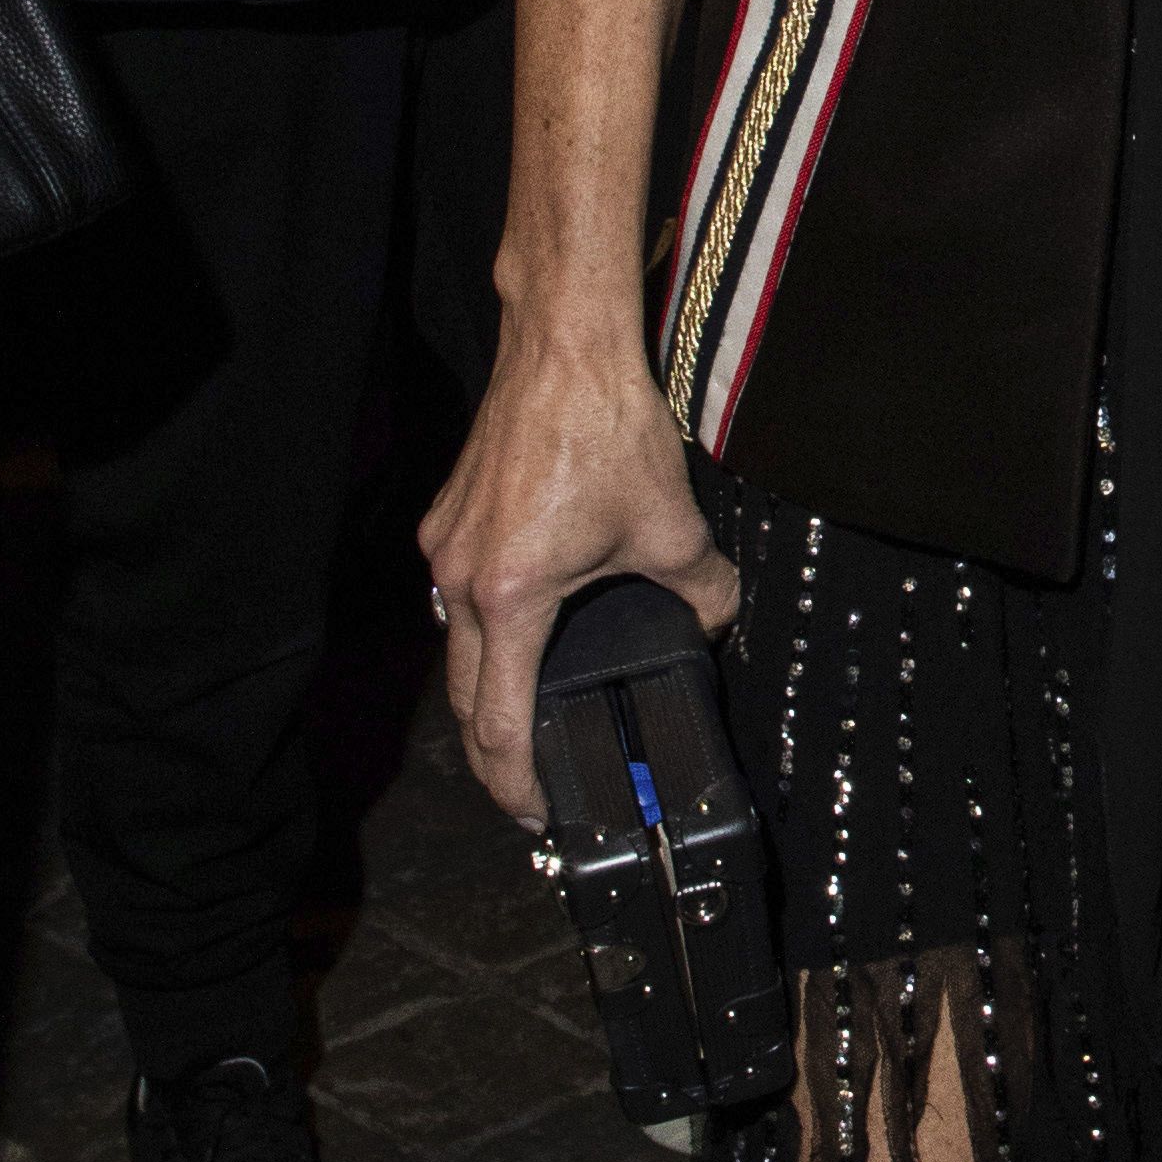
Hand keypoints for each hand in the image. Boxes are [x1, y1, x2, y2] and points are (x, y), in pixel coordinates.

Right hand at [424, 302, 733, 823]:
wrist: (563, 347)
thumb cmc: (608, 429)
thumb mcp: (673, 527)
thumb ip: (702, 593)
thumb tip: (715, 623)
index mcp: (510, 595)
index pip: (498, 722)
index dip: (516, 782)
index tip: (538, 814)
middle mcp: (462, 578)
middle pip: (467, 698)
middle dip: (496, 755)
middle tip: (532, 790)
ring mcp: (446, 547)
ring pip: (460, 647)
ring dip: (489, 692)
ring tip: (530, 722)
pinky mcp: (448, 520)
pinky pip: (461, 598)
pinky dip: (488, 632)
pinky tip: (525, 635)